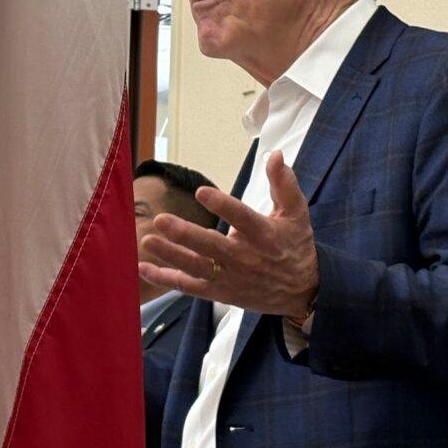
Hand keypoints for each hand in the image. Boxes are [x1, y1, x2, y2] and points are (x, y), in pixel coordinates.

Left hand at [137, 151, 318, 316]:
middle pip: (212, 247)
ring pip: (196, 268)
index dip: (222, 205)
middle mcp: (245, 258)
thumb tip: (276, 154)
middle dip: (185, 234)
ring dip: (170, 255)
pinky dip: (165, 279)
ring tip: (147, 240)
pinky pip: (189, 287)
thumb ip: (284, 183)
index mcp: (264, 235)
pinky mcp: (220, 292)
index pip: (242, 218)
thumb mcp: (296, 213)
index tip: (201, 191)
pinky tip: (143, 267)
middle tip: (160, 220)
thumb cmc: (295, 244)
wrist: (303, 291)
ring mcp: (231, 278)